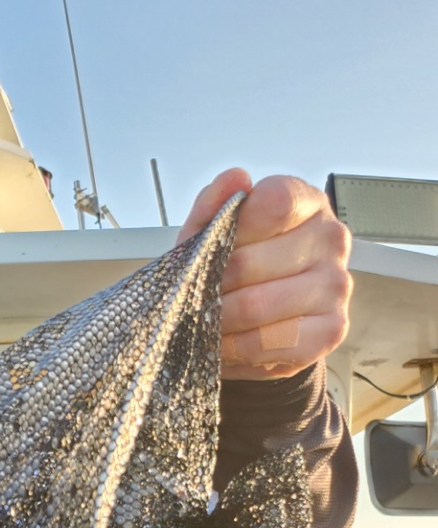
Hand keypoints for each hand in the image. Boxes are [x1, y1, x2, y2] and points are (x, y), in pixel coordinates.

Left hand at [176, 170, 351, 380]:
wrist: (252, 320)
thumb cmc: (233, 266)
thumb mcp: (211, 233)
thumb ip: (214, 205)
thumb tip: (235, 178)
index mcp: (306, 203)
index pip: (273, 202)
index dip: (231, 229)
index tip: (210, 249)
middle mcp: (331, 239)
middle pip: (251, 262)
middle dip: (211, 285)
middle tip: (191, 298)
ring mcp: (337, 284)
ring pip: (258, 306)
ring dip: (217, 321)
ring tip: (202, 322)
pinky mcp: (332, 329)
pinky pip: (271, 343)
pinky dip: (235, 349)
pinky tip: (225, 343)